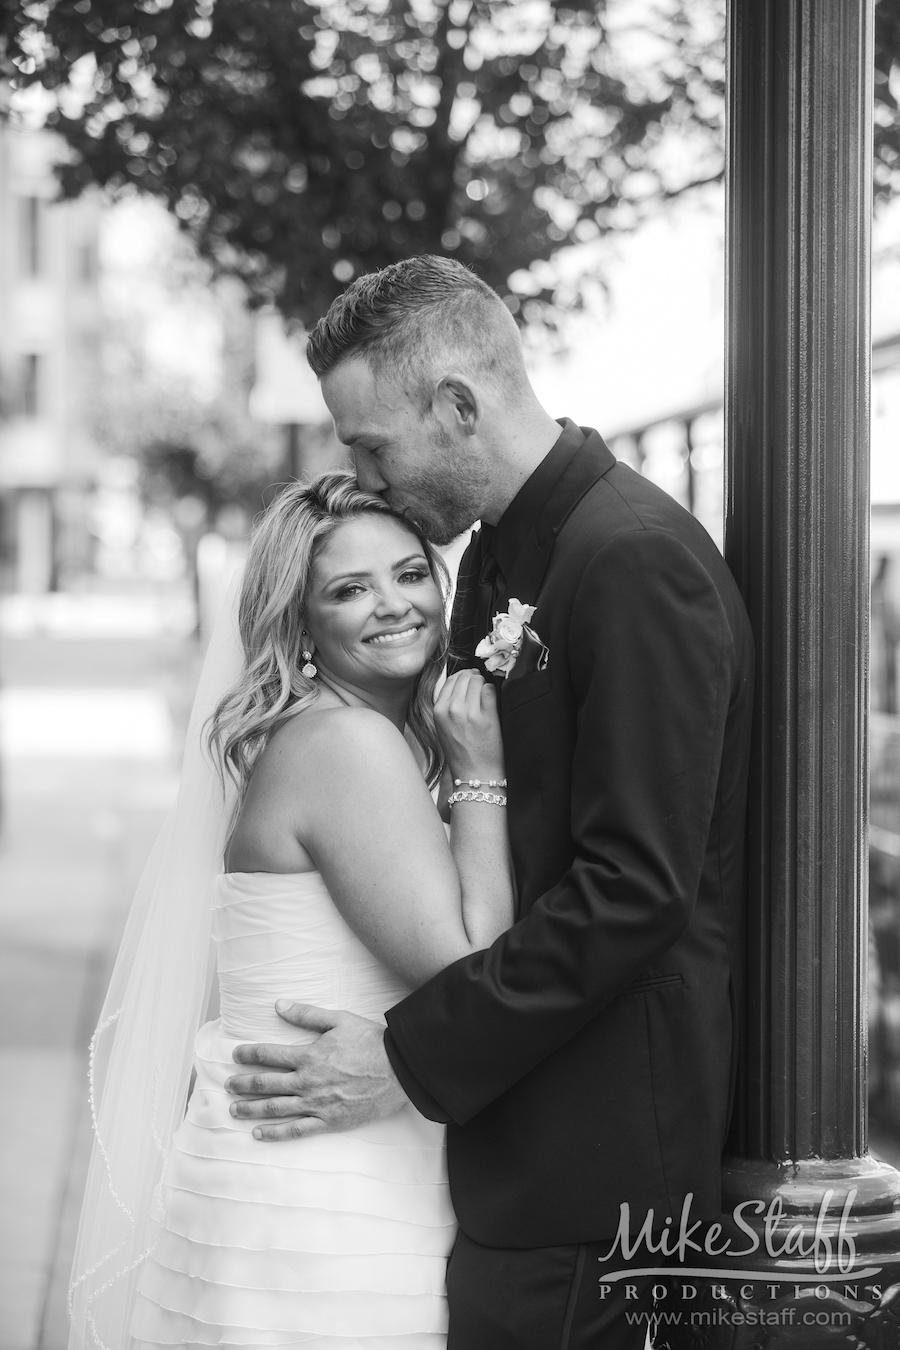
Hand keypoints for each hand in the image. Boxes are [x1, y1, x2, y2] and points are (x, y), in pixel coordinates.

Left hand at [224, 1002, 408, 1140]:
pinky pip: (296, 1130)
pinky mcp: (329, 1121)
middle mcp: (307, 1082)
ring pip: (275, 1108)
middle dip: (243, 1084)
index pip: (269, 1055)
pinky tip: (259, 1134)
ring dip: (251, 1109)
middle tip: (228, 1085)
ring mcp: (317, 1104)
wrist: (399, 1070)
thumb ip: (307, 1014)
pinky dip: (275, 1133)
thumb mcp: (339, 1019)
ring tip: (234, 1109)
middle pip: (265, 1084)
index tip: (235, 1054)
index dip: (249, 1054)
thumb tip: (279, 1006)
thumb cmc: (370, 1042)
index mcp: (308, 1055)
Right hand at [434, 668, 504, 783]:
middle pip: (466, 677)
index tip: (470, 681)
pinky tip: (492, 703)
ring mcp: (469, 712)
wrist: (475, 774)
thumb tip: (462, 681)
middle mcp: (452, 709)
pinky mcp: (487, 716)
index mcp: (438, 710)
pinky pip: (490, 690)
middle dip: (475, 679)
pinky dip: (493, 692)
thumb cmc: (461, 753)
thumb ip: (448, 704)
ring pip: (478, 681)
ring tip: (486, 697)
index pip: (451, 679)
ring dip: (484, 685)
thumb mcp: (443, 727)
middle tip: (480, 688)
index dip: (463, 677)